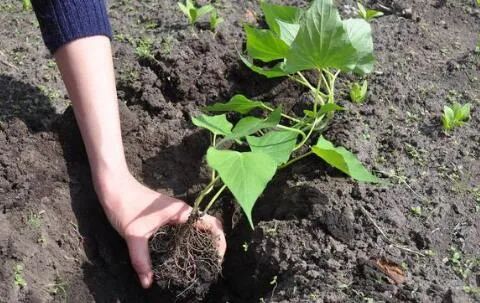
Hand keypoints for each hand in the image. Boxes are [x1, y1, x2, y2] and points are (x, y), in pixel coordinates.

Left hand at [94, 170, 226, 288]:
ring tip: (199, 262)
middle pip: (208, 226)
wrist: (113, 186)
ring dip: (202, 242)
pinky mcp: (166, 216)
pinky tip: (181, 253)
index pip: (212, 224)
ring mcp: (174, 213)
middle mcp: (182, 211)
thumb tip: (147, 282)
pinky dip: (189, 240)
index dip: (220, 241)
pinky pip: (185, 228)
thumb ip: (141, 259)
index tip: (218, 258)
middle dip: (213, 244)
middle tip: (210, 264)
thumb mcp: (133, 235)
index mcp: (181, 212)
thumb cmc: (125, 205)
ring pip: (196, 227)